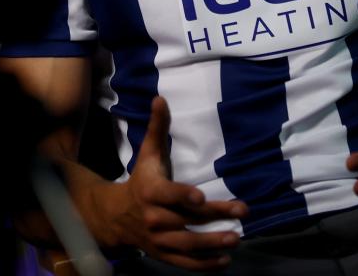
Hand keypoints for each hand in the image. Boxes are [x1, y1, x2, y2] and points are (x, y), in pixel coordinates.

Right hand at [101, 96, 247, 270]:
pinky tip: (224, 261)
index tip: (201, 198)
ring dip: (212, 243)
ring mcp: (158, 239)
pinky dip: (204, 265)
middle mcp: (153, 217)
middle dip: (214, 217)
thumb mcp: (147, 154)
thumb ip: (157, 128)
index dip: (183, 197)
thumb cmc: (141, 180)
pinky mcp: (163, 254)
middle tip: (242, 213)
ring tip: (236, 238)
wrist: (116, 217)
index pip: (168, 194)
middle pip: (186, 219)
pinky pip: (184, 262)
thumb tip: (160, 98)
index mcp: (150, 191)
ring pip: (187, 244)